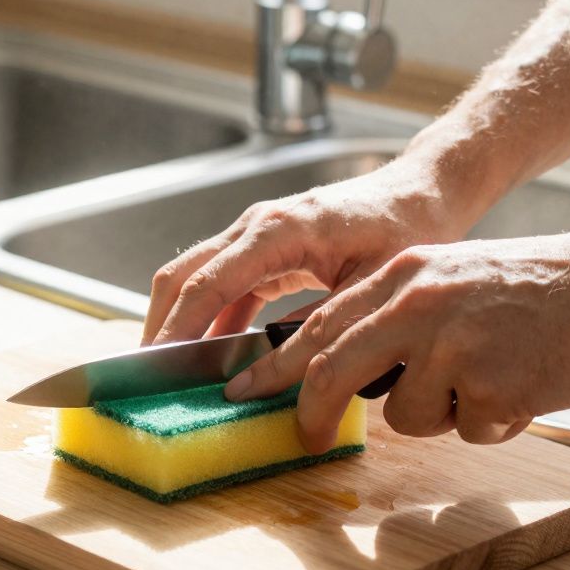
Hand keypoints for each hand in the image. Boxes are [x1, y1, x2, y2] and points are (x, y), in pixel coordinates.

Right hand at [142, 158, 474, 345]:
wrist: (421, 191)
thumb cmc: (407, 230)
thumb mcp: (372, 287)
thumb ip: (321, 326)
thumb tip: (276, 372)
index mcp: (277, 232)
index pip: (206, 285)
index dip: (177, 329)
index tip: (157, 368)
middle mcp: (254, 226)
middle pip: (182, 276)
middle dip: (160, 327)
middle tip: (148, 378)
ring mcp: (255, 235)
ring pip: (193, 279)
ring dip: (179, 324)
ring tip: (173, 375)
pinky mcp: (264, 249)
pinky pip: (221, 285)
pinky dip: (208, 320)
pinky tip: (212, 358)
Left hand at [224, 228, 569, 451]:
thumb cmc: (542, 286)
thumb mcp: (453, 277)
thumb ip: (397, 313)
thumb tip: (344, 366)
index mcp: (404, 273)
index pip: (318, 324)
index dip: (274, 364)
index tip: (243, 389)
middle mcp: (418, 304)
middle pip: (332, 369)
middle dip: (309, 411)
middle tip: (302, 439)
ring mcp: (451, 344)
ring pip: (404, 414)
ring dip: (438, 414)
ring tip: (487, 378)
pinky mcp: (488, 385)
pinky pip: (465, 429)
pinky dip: (488, 422)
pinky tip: (520, 386)